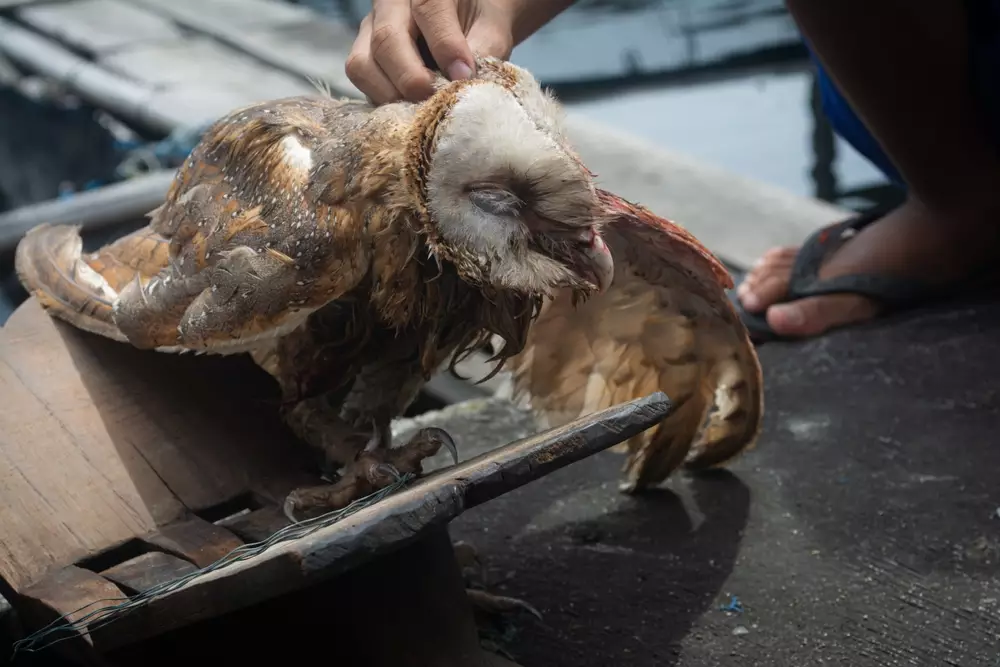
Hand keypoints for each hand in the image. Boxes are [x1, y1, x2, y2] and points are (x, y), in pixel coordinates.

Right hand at [346, 0, 518, 103]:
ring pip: (362, 63)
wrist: (469, 18)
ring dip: (390, 93)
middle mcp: (391, 2)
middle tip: (435, 99)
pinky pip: (362, 80)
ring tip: (421, 107)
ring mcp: (371, 28)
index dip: (446, 46)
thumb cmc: (480, 19)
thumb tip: (469, 83)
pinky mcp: (365, 55)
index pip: (428, 8)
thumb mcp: (493, 25)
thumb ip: (487, 47)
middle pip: (386, 38)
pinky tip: (409, 107)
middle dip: (410, 77)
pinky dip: (383, 99)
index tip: (464, 76)